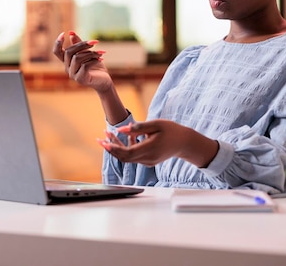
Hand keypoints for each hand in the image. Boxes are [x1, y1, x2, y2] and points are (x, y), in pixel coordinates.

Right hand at [53, 31, 110, 89]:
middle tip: (95, 42)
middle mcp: (67, 68)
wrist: (104, 81)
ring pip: (77, 58)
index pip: (57, 52)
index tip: (64, 33)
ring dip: (90, 53)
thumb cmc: (95, 66)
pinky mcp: (80, 79)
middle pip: (69, 52)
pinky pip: (85, 66)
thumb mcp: (87, 53)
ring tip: (101, 53)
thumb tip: (71, 33)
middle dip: (82, 44)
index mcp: (67, 61)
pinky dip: (94, 60)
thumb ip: (79, 44)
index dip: (57, 43)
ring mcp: (73, 75)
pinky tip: (101, 59)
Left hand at [97, 119, 218, 167]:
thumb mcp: (155, 124)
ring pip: (127, 157)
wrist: (184, 142)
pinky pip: (133, 156)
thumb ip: (138, 127)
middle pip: (124, 157)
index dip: (113, 148)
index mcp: (149, 149)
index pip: (127, 153)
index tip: (103, 141)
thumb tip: (121, 129)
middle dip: (111, 147)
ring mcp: (148, 161)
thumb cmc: (171, 130)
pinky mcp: (148, 161)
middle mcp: (147, 158)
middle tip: (100, 138)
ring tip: (108, 133)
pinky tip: (124, 136)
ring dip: (117, 146)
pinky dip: (126, 147)